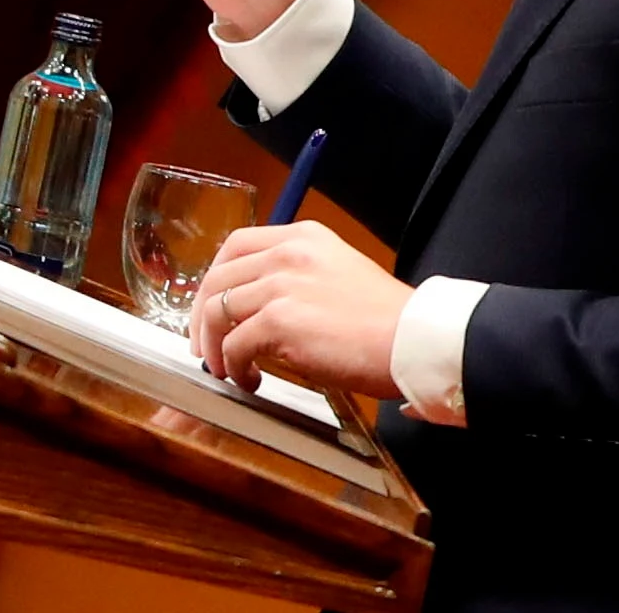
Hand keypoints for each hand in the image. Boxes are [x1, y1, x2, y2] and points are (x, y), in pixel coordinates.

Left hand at [187, 219, 410, 399]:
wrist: (416, 340)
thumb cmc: (388, 321)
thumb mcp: (341, 275)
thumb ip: (300, 279)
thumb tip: (261, 310)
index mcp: (303, 238)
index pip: (236, 244)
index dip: (215, 277)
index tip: (210, 303)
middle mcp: (288, 254)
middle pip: (218, 276)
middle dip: (202, 315)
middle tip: (203, 344)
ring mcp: (282, 285)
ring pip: (218, 311)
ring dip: (215, 346)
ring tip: (226, 368)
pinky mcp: (280, 321)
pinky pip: (234, 345)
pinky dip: (233, 366)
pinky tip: (250, 379)